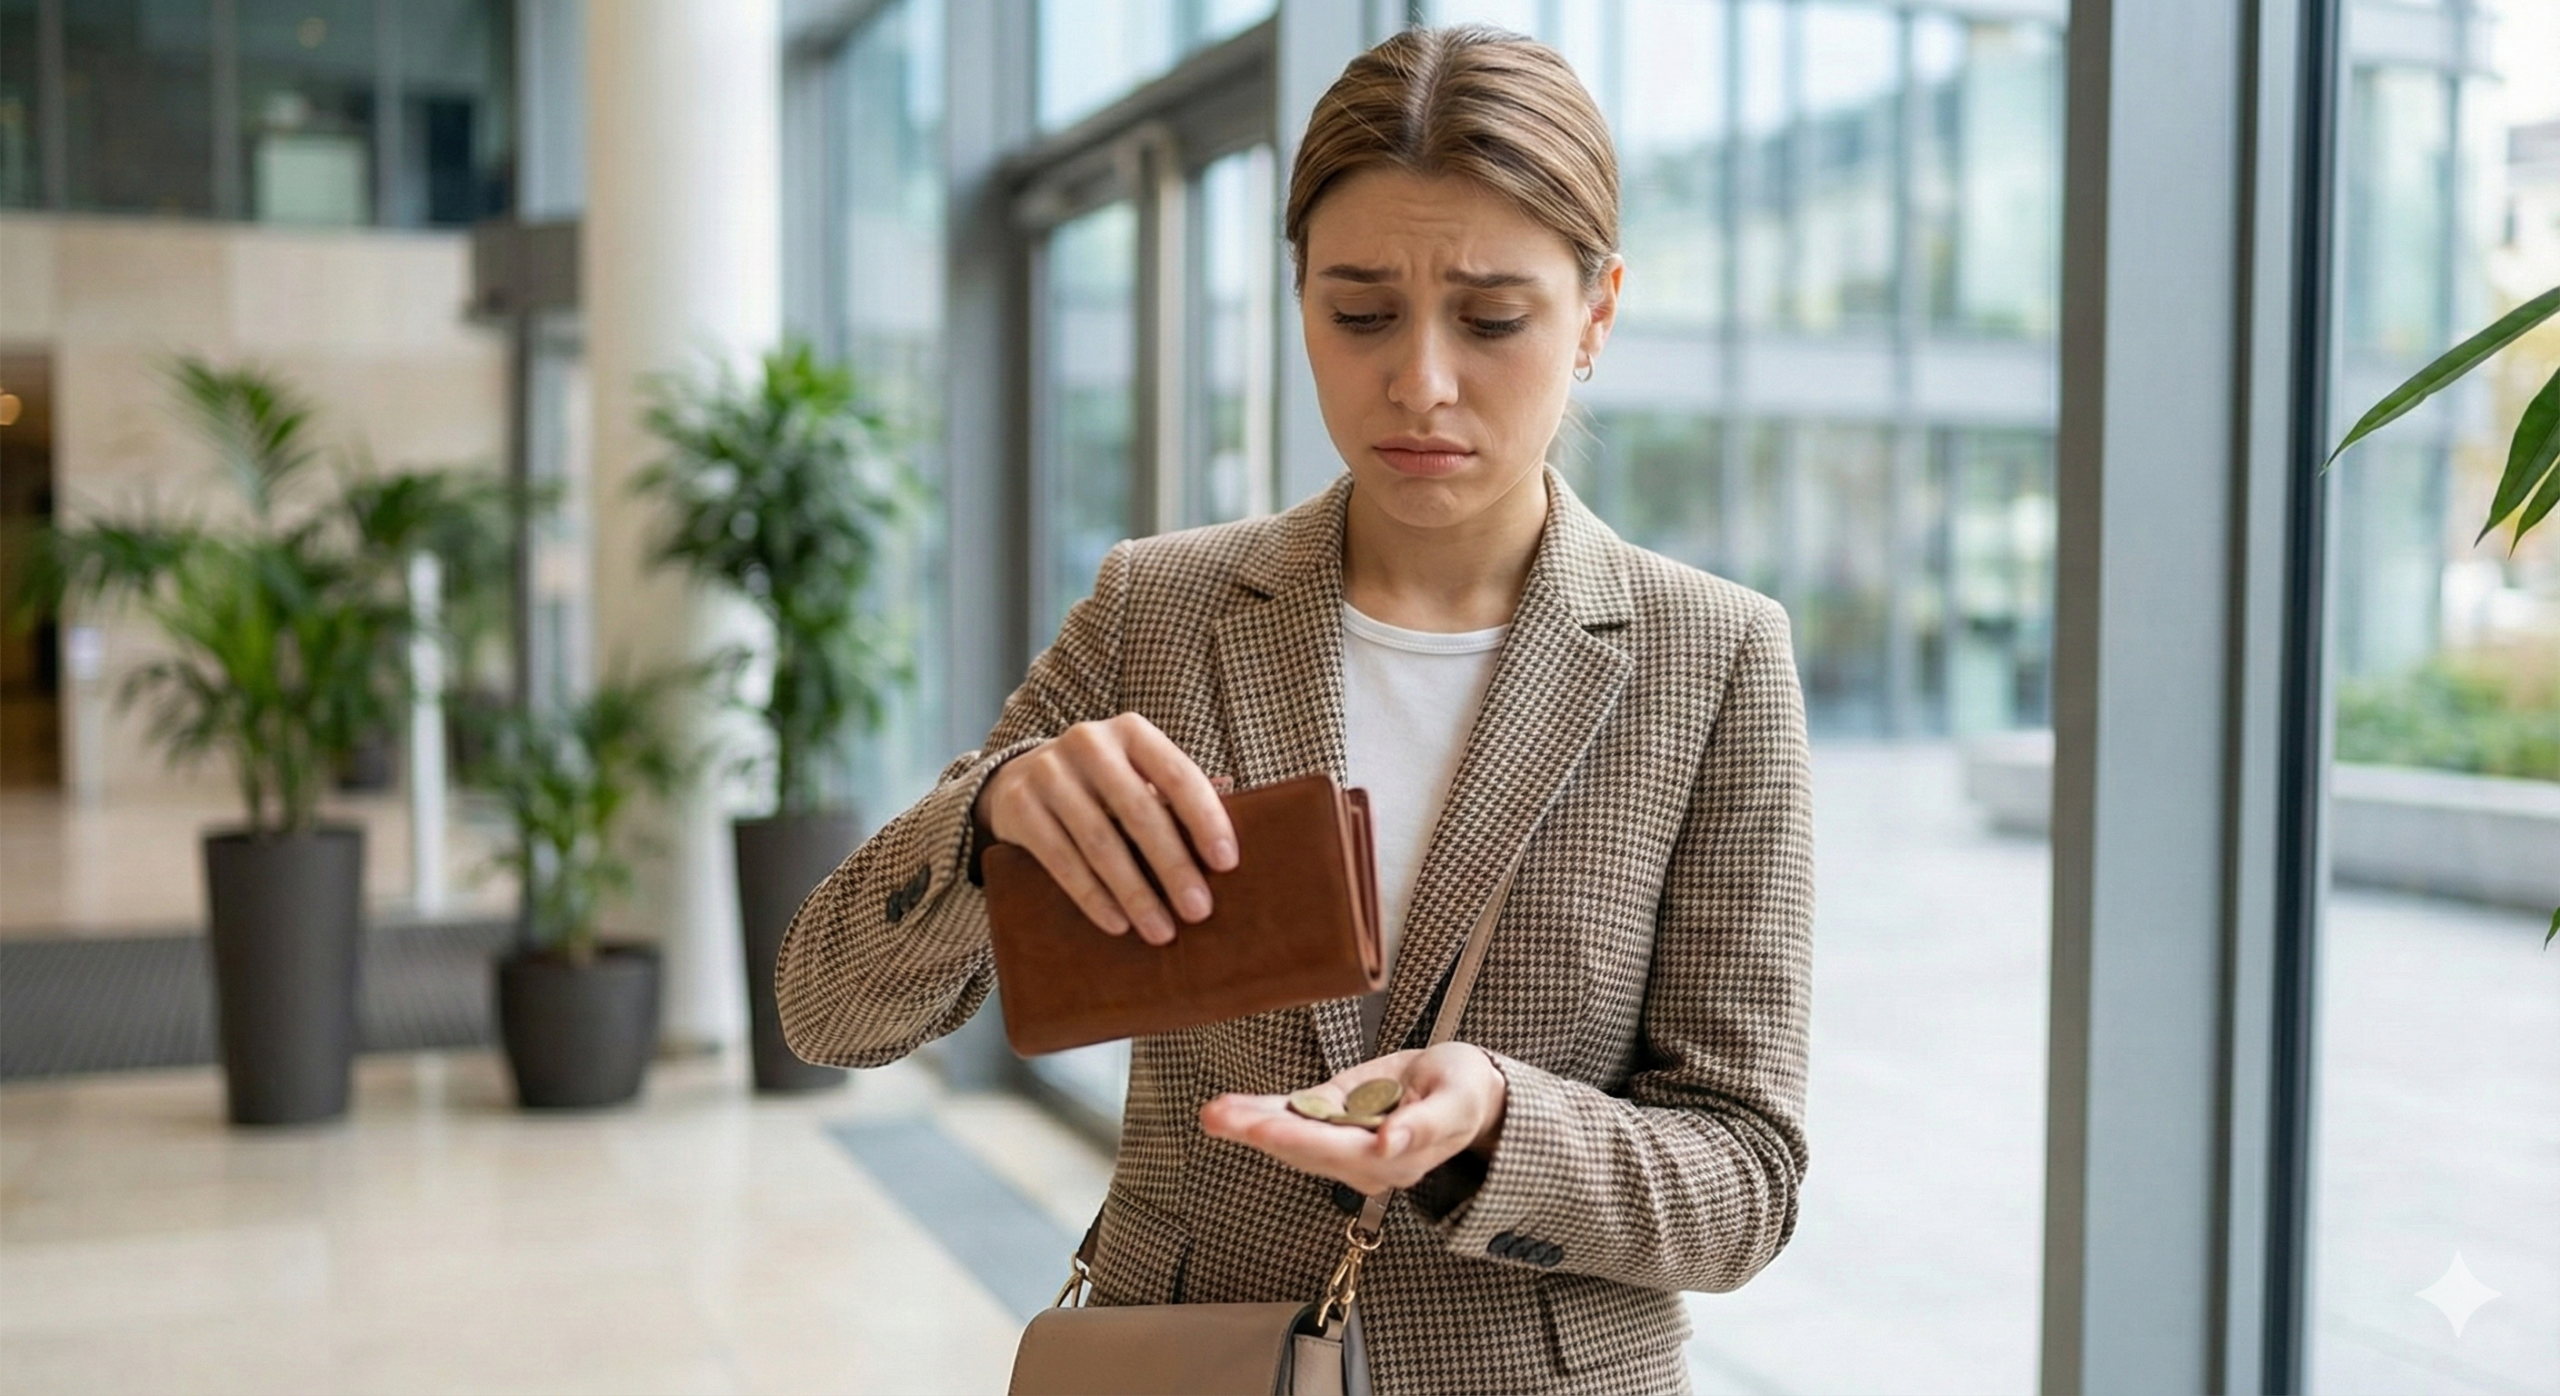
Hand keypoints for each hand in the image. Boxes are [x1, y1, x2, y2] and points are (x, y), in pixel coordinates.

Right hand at [975, 713, 1236, 943]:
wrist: (1018, 778)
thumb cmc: (1102, 786)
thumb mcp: (1137, 775)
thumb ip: (1176, 797)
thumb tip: (1234, 833)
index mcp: (1132, 732)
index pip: (1179, 775)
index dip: (1206, 820)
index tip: (1228, 864)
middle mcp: (1089, 743)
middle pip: (1141, 812)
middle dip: (1174, 866)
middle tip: (1199, 911)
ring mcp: (1049, 772)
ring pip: (1101, 843)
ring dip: (1135, 893)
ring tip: (1162, 931)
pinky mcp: (1019, 806)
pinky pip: (1061, 860)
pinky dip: (1093, 896)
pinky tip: (1118, 923)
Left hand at [1198, 1044, 1506, 1194]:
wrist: (1462, 1089)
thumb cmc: (1464, 1091)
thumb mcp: (1456, 1101)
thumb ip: (1423, 1127)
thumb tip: (1388, 1145)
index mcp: (1394, 1159)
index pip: (1338, 1151)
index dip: (1298, 1141)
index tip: (1262, 1131)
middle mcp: (1362, 1160)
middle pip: (1304, 1149)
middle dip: (1258, 1132)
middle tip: (1217, 1116)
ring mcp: (1344, 1144)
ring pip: (1291, 1137)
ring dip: (1249, 1124)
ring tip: (1213, 1112)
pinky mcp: (1334, 1123)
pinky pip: (1294, 1119)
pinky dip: (1262, 1112)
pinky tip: (1231, 1109)